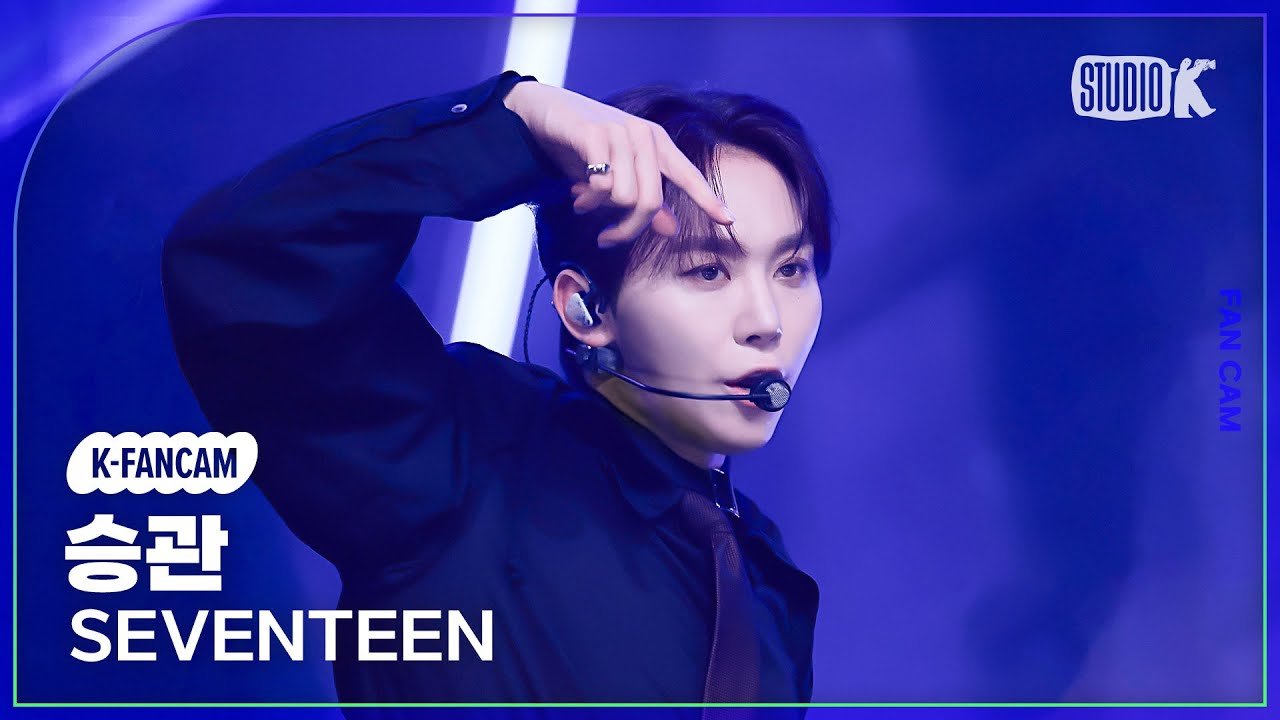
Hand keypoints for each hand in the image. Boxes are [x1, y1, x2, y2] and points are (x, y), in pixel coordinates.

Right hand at [503, 80, 734, 247]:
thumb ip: (645, 200)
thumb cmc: (583, 146)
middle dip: (627, 230)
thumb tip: (672, 230)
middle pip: (650, 203)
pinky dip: (588, 198)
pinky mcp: (594, 134)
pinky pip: (601, 185)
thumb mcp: (616, 175)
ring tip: (582, 203)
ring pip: (624, 197)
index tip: (729, 220)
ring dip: (599, 210)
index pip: (689, 176)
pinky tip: (576, 192)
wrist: (543, 112)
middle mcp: (644, 136)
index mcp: (657, 144)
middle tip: (607, 239)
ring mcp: (620, 132)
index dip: (708, 199)